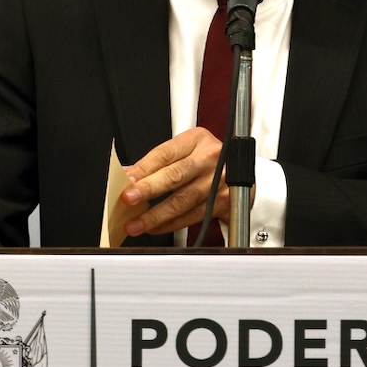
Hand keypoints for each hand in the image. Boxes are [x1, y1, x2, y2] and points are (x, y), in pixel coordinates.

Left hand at [120, 127, 236, 236]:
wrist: (239, 173)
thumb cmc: (207, 160)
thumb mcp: (185, 150)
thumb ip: (159, 162)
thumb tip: (129, 176)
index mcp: (197, 140)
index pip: (166, 153)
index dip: (144, 167)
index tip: (127, 179)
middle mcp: (210, 159)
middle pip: (176, 175)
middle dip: (149, 188)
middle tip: (129, 198)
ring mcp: (219, 181)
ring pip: (183, 200)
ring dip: (156, 215)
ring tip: (136, 223)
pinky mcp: (223, 202)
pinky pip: (192, 216)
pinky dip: (171, 224)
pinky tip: (155, 227)